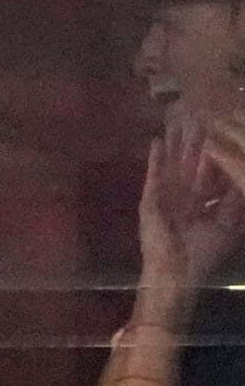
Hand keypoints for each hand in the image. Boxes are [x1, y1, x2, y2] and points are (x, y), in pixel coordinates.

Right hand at [139, 120, 244, 291]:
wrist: (177, 275)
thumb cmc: (203, 254)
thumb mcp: (229, 224)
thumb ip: (235, 201)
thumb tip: (240, 174)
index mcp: (202, 202)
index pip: (210, 169)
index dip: (215, 149)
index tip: (221, 126)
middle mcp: (184, 195)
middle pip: (191, 160)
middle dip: (195, 138)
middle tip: (198, 110)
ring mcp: (165, 198)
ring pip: (172, 163)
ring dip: (174, 142)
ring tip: (176, 117)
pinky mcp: (150, 202)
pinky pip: (152, 177)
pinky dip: (153, 161)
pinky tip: (155, 141)